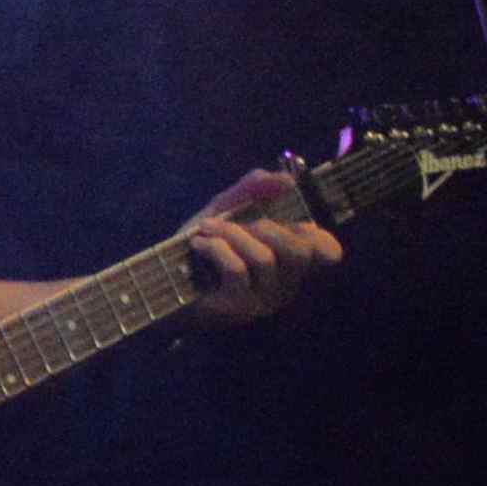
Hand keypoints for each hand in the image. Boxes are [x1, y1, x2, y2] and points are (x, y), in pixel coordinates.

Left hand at [176, 165, 342, 324]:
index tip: (296, 222)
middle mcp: (282, 285)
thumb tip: (285, 178)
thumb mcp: (225, 212)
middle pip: (300, 252)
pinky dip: (216, 248)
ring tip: (206, 230)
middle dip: (267, 227)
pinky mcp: (236, 307)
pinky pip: (238, 269)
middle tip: (237, 224)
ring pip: (265, 258)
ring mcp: (261, 300)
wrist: (158, 283)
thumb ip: (252, 190)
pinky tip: (198, 244)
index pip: (327, 254)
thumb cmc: (198, 249)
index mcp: (287, 264)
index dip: (321, 236)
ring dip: (231, 234)